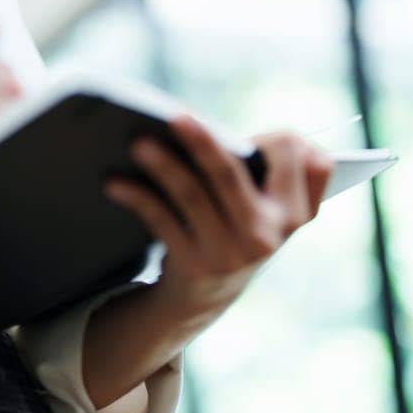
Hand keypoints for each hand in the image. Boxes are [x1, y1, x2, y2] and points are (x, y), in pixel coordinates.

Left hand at [104, 116, 332, 319]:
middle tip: (176, 117)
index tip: (249, 134)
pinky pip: (161, 221)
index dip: (272, 139)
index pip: (294, 155)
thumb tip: (208, 125)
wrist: (208, 294)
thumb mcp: (269, 204)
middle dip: (203, 143)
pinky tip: (115, 182)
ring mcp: (231, 253)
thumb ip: (270, 165)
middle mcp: (269, 234)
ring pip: (192, 195)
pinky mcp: (195, 265)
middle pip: (232, 175)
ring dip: (163, 166)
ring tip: (138, 143)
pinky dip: (137, 197)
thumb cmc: (236, 224)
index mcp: (297, 211)